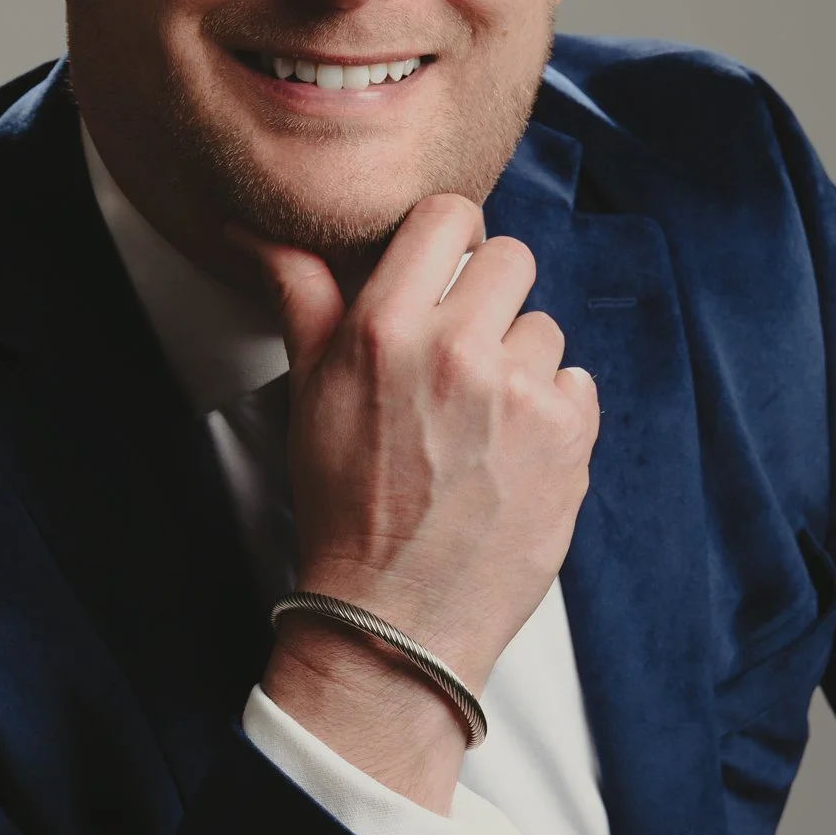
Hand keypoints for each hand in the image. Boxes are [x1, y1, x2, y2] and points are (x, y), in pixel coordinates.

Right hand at [232, 193, 597, 695]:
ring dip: (521, 363)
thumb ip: (302, 297)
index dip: (451, 240)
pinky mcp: (569, 435)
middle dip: (490, 300)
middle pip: (512, 260)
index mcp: (385, 328)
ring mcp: (520, 392)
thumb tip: (258, 228)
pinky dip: (554, 413)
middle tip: (462, 356)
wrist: (396, 618)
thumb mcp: (310, 392)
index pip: (449, 216)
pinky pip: (578, 383)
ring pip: (544, 328)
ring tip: (480, 424)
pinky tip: (512, 455)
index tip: (446, 273)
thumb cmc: (345, 504)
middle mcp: (456, 349)